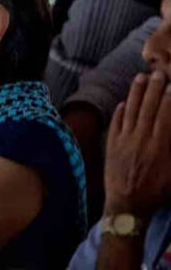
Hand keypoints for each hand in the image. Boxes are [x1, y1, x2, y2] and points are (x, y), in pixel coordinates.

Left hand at [104, 71, 170, 217]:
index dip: (169, 99)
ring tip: (140, 78)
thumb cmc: (158, 193)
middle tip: (158, 73)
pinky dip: (120, 112)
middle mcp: (141, 138)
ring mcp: (124, 140)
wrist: (127, 204)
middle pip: (148, 108)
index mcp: (160, 145)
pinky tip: (124, 103)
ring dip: (136, 93)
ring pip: (131, 111)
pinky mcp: (112, 145)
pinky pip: (116, 123)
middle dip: (154, 89)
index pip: (165, 115)